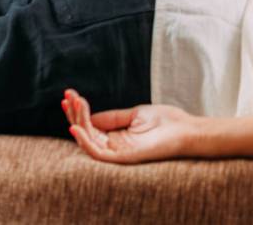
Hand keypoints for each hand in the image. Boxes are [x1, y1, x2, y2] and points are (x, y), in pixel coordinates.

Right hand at [61, 88, 201, 163]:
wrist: (185, 129)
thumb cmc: (165, 122)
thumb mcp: (135, 113)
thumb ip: (112, 117)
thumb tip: (89, 116)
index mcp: (116, 136)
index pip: (90, 125)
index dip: (78, 111)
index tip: (70, 94)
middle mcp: (114, 146)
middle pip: (86, 132)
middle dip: (74, 114)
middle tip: (67, 97)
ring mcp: (118, 153)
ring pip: (88, 141)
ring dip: (78, 123)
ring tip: (73, 105)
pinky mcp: (123, 158)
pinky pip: (98, 154)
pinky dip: (85, 142)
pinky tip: (76, 128)